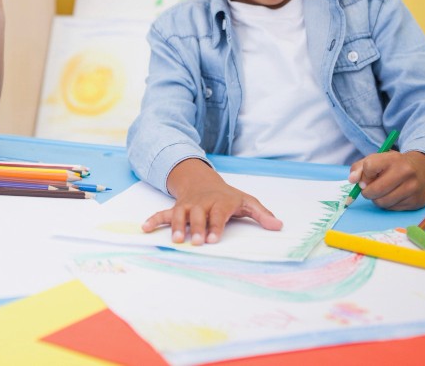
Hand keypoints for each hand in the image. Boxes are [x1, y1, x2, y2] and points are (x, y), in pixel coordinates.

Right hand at [141, 159, 282, 244]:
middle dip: (196, 228)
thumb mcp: (247, 202)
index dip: (215, 226)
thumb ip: (262, 214)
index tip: (213, 239)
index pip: (218, 214)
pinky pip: (163, 213)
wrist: (204, 181)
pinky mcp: (177, 208)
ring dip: (177, 226)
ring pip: (180, 213)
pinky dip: (154, 220)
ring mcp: (188, 205)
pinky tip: (145, 228)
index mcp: (221, 202)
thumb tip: (278, 226)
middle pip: (198, 214)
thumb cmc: (228, 197)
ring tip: (176, 240)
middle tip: (195, 242)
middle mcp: (202, 203)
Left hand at [347, 150, 424, 209]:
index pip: (369, 167)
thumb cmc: (393, 165)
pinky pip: (392, 208)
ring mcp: (413, 188)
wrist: (422, 170)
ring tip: (381, 192)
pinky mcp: (417, 201)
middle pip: (375, 190)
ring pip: (382, 202)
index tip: (367, 176)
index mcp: (393, 158)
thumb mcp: (376, 160)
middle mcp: (406, 172)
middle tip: (369, 189)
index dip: (363, 175)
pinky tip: (393, 196)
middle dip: (367, 192)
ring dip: (377, 200)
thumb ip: (359, 168)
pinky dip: (388, 204)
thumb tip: (352, 180)